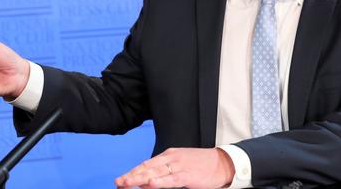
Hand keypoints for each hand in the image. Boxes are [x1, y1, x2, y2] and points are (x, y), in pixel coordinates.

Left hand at [115, 147, 234, 188]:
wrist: (222, 162)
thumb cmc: (202, 164)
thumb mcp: (181, 163)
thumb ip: (165, 170)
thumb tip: (149, 179)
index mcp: (169, 155)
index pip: (146, 164)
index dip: (133, 172)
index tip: (121, 179)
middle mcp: (171, 158)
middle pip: (147, 168)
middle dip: (131, 175)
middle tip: (118, 182)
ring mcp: (179, 166)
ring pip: (155, 173)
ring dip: (139, 178)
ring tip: (126, 183)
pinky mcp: (187, 175)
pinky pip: (171, 180)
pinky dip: (159, 182)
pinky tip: (150, 184)